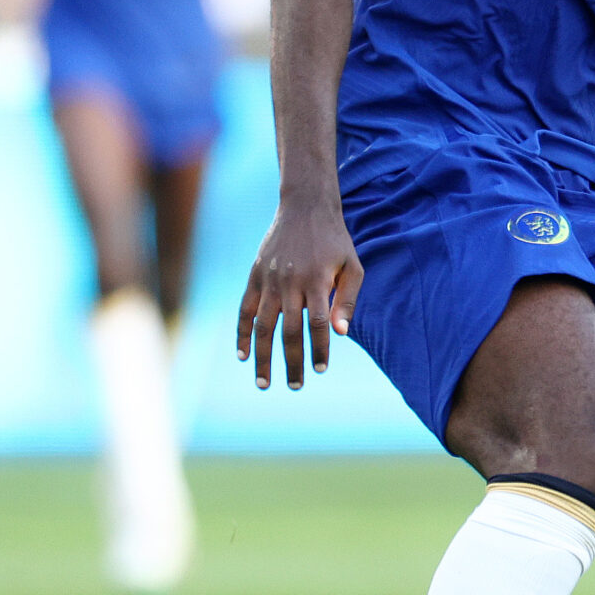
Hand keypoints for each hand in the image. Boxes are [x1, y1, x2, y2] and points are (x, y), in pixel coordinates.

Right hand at [237, 194, 362, 390]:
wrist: (304, 208)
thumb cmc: (335, 241)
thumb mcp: (352, 266)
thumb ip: (348, 299)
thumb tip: (340, 333)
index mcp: (317, 281)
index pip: (317, 324)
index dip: (319, 348)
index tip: (321, 369)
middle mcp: (290, 283)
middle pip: (288, 331)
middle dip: (292, 362)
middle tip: (296, 386)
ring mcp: (269, 280)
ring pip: (263, 326)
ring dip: (263, 357)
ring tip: (265, 383)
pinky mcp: (254, 277)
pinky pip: (245, 310)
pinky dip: (242, 333)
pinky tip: (243, 356)